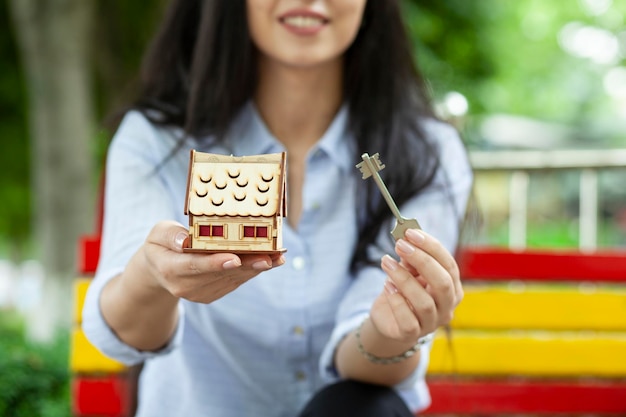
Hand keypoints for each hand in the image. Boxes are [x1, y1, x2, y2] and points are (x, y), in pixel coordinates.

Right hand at [131, 220, 284, 303]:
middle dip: (247, 263)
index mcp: (170, 269)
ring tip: (278, 256)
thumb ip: (170, 235)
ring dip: (256, 267)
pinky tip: (271, 260)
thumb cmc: (161, 245)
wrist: (159, 269)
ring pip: (233, 278)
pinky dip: (253, 270)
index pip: (195, 266)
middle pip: (221, 273)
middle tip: (270, 256)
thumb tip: (184, 240)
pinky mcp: (213, 294)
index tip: (235, 258)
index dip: (216, 263)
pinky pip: (236, 281)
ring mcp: (200, 293)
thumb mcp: (157, 233)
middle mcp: (186, 286)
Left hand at [370, 228, 462, 343]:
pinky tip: (387, 286)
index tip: (411, 232)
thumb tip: (405, 238)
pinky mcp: (412, 334)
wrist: (388, 320)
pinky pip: (408, 319)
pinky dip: (396, 300)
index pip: (449, 265)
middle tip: (400, 245)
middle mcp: (447, 307)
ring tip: (386, 263)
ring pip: (424, 301)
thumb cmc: (403, 291)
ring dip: (403, 278)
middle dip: (421, 260)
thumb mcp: (407, 271)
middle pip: (442, 283)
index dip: (431, 247)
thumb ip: (410, 258)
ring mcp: (432, 323)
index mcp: (452, 288)